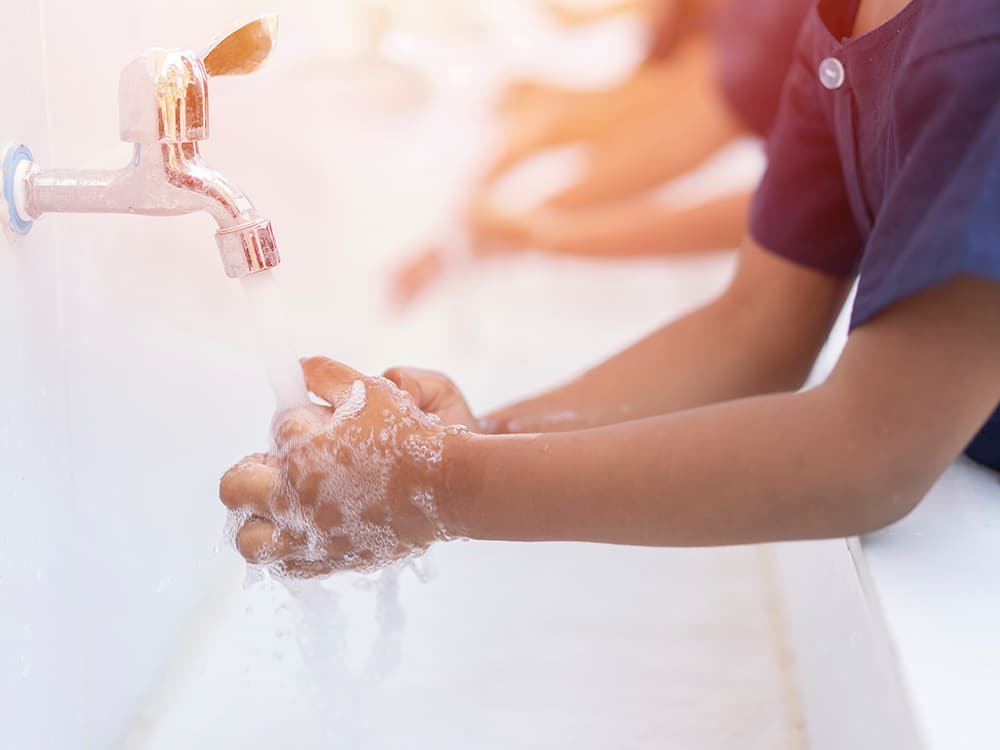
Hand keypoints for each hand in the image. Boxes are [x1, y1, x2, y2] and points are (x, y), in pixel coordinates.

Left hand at [219, 357, 465, 576]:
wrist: (448, 488)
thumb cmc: (411, 438)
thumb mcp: (369, 390)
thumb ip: (324, 374)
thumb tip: (296, 365)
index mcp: (303, 454)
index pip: (277, 428)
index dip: (299, 419)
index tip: (320, 420)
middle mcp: (298, 500)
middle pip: (235, 486)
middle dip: (251, 467)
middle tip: (279, 464)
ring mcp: (311, 536)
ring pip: (248, 537)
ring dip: (254, 517)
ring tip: (279, 503)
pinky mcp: (331, 560)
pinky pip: (286, 564)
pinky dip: (286, 547)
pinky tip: (305, 528)